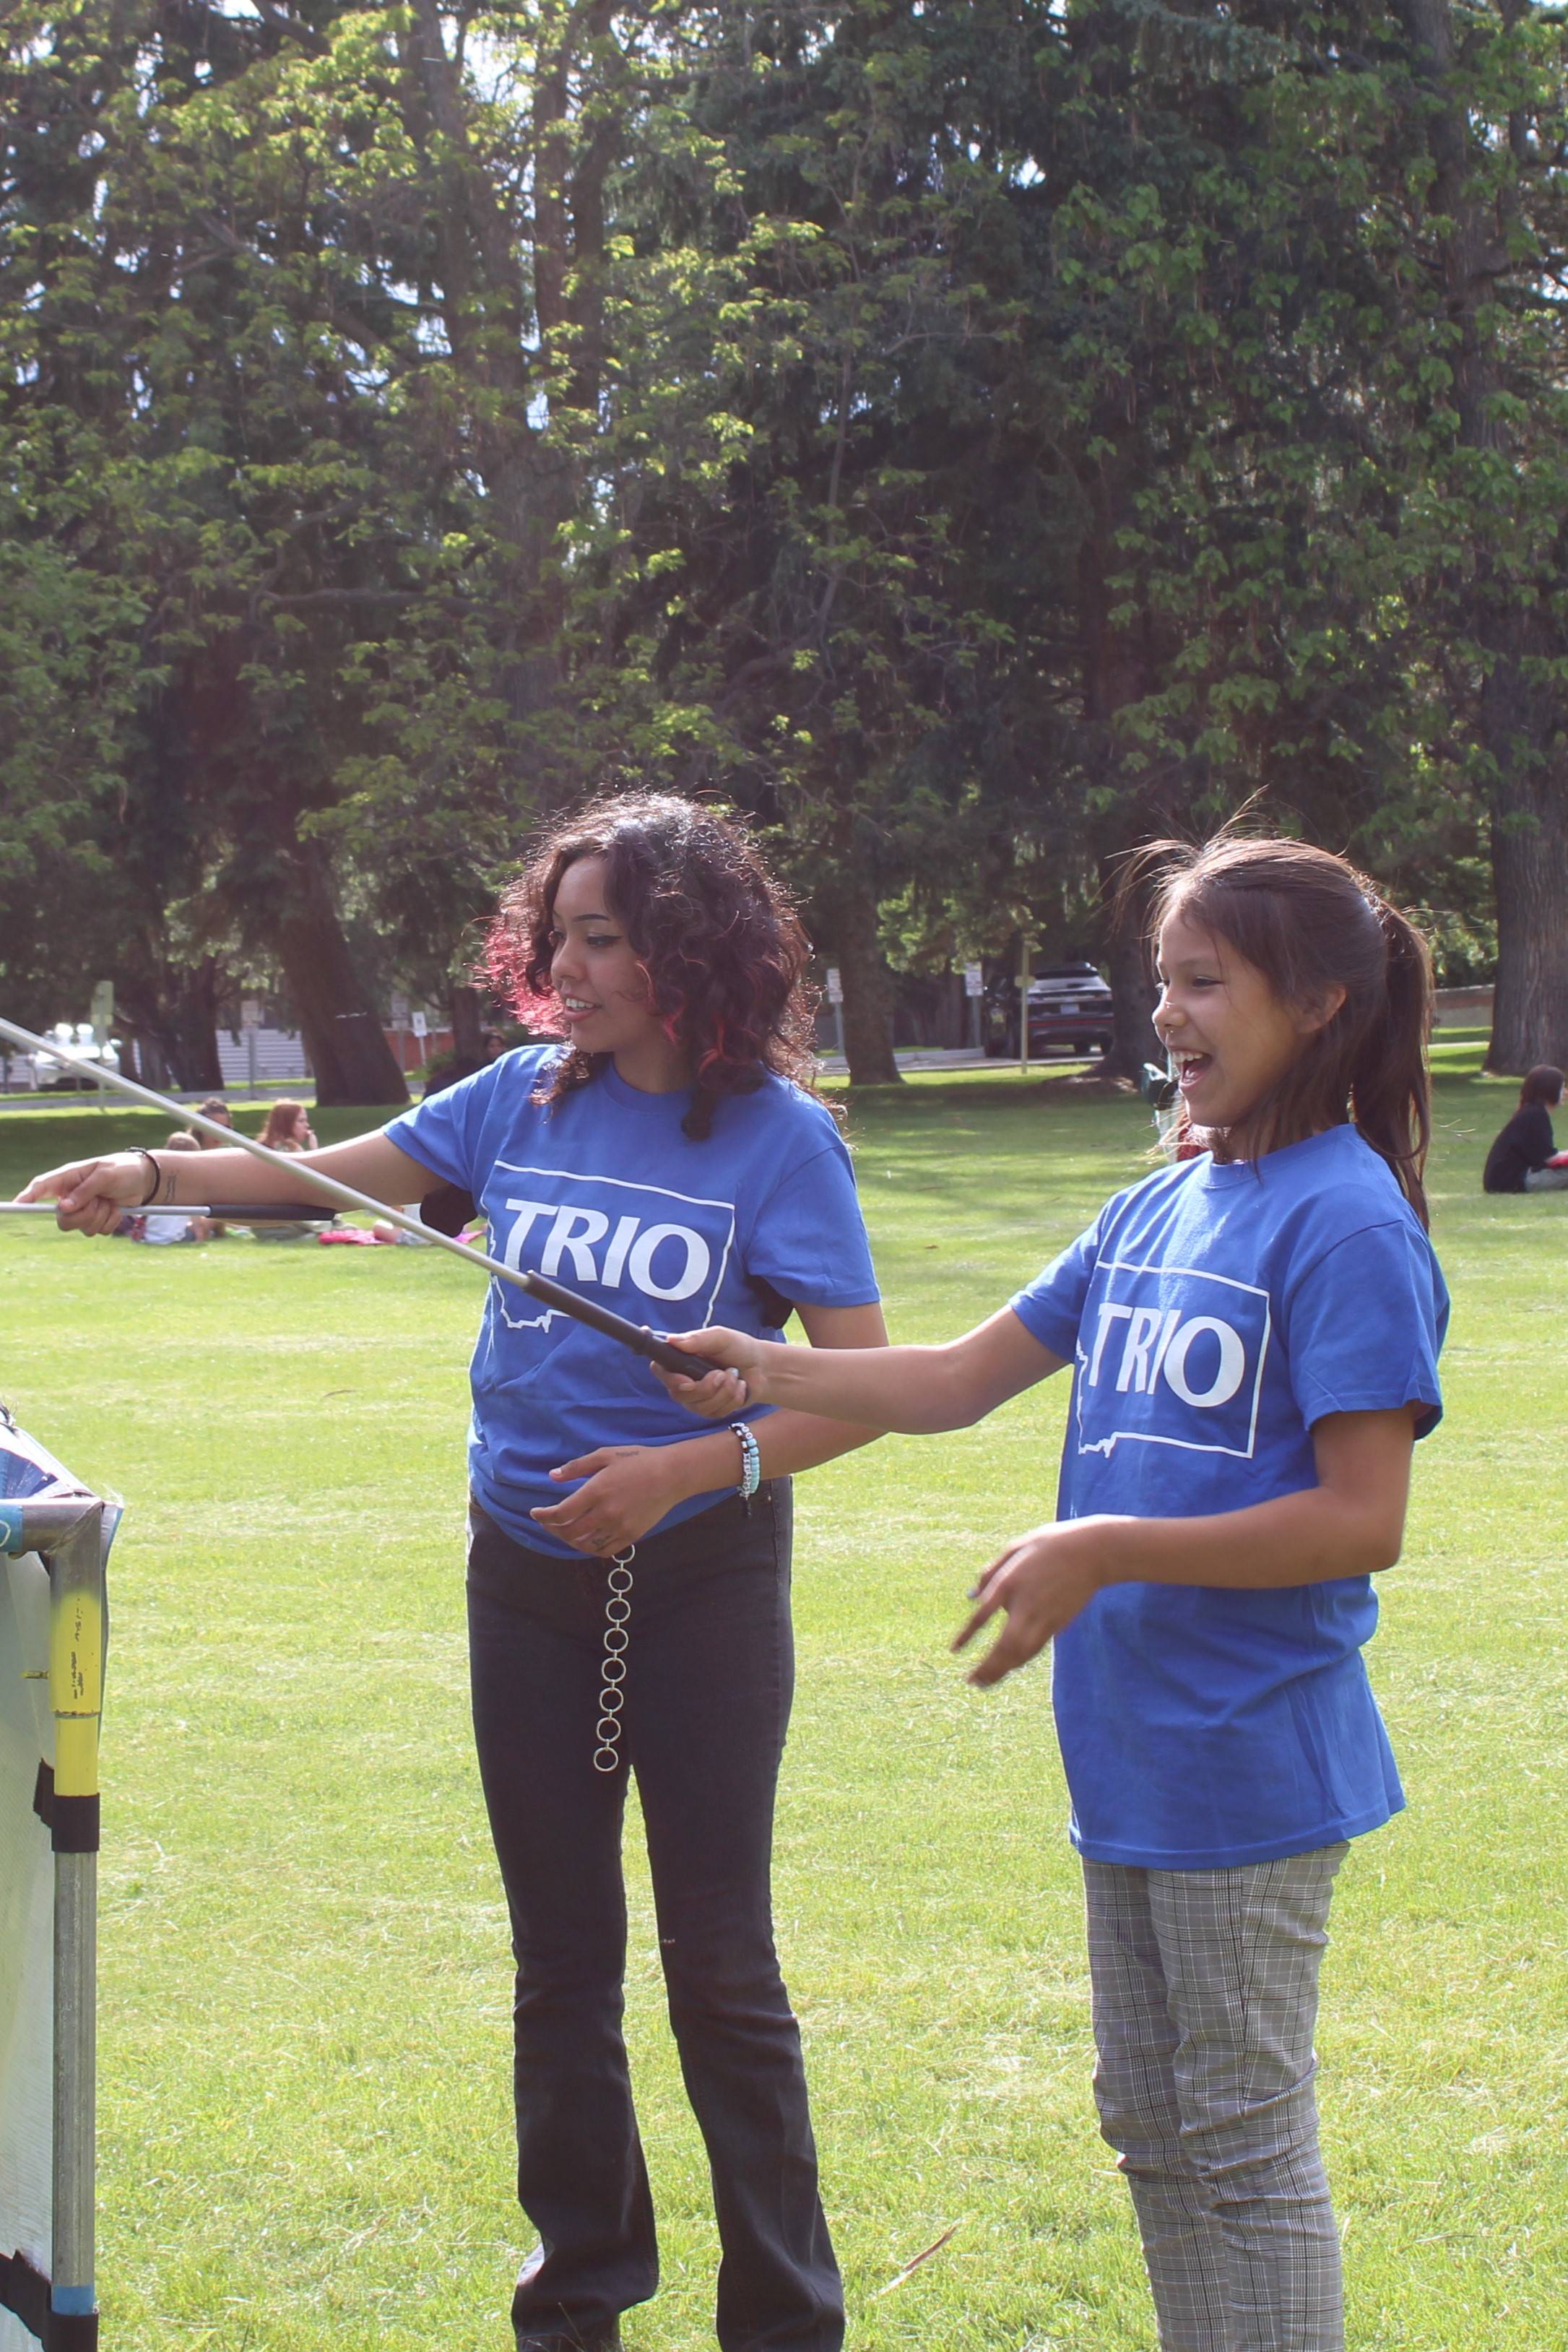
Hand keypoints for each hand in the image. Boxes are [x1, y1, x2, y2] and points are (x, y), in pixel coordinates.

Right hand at [15, 1154, 149, 1235]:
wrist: (145, 1180)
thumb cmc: (123, 1170)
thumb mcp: (105, 1175)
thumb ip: (84, 1191)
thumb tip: (63, 1207)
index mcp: (68, 1178)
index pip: (42, 1187)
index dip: (27, 1197)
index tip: (18, 1206)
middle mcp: (72, 1195)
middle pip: (63, 1219)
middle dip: (83, 1215)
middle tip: (98, 1201)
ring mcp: (84, 1209)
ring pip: (82, 1228)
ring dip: (101, 1216)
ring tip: (110, 1200)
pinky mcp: (97, 1219)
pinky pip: (99, 1231)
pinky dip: (111, 1221)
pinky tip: (116, 1208)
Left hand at [530, 1445, 688, 1554]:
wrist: (672, 1475)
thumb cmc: (638, 1460)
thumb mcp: (605, 1455)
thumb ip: (576, 1467)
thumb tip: (552, 1477)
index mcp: (596, 1491)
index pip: (561, 1513)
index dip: (543, 1516)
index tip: (535, 1513)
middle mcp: (606, 1513)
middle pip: (569, 1532)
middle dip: (552, 1529)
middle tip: (547, 1522)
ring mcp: (619, 1527)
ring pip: (585, 1545)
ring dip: (569, 1541)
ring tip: (564, 1531)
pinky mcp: (631, 1536)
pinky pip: (605, 1551)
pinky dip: (590, 1549)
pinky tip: (585, 1540)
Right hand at [652, 1326, 766, 1418]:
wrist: (762, 1366)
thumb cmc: (738, 1347)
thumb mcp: (720, 1337)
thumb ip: (697, 1339)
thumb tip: (672, 1340)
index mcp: (680, 1359)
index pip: (659, 1370)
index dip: (669, 1378)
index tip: (688, 1380)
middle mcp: (683, 1381)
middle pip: (679, 1395)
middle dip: (705, 1387)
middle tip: (722, 1373)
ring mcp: (696, 1398)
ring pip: (700, 1407)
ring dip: (723, 1391)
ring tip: (734, 1375)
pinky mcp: (711, 1411)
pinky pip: (716, 1413)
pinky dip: (732, 1399)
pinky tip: (739, 1387)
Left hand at [952, 1517, 1118, 1686]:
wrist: (1091, 1552)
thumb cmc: (1050, 1545)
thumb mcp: (1015, 1549)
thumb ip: (990, 1572)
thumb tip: (971, 1596)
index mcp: (1010, 1582)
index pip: (982, 1616)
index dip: (967, 1636)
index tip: (954, 1651)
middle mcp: (1026, 1604)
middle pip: (1004, 1646)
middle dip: (987, 1668)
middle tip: (971, 1682)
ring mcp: (1044, 1617)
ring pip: (1021, 1653)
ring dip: (1002, 1671)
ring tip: (985, 1683)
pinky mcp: (1058, 1624)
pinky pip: (1035, 1648)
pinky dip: (1019, 1661)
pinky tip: (1009, 1667)